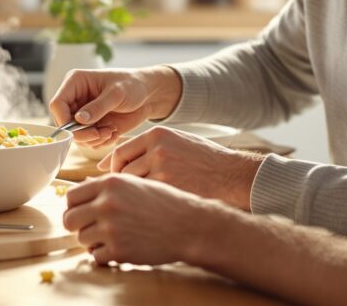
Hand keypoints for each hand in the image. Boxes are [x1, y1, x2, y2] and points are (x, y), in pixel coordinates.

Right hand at [48, 67, 181, 147]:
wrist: (149, 95)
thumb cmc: (133, 85)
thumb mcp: (117, 93)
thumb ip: (98, 107)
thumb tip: (79, 120)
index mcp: (75, 83)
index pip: (57, 104)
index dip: (64, 120)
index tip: (80, 130)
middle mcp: (75, 99)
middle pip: (64, 123)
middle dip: (82, 133)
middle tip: (101, 134)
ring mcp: (83, 114)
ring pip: (76, 136)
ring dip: (93, 139)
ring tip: (111, 131)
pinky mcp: (93, 126)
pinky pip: (89, 141)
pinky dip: (100, 141)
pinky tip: (113, 132)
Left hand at [63, 174, 230, 265]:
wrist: (189, 225)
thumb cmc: (165, 202)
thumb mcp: (135, 182)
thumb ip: (107, 185)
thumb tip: (81, 187)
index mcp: (110, 183)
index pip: (71, 195)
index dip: (74, 205)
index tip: (82, 211)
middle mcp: (107, 203)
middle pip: (69, 218)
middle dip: (77, 224)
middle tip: (90, 227)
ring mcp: (112, 228)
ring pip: (81, 238)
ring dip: (92, 240)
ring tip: (109, 237)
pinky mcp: (119, 250)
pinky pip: (96, 256)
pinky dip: (103, 255)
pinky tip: (116, 248)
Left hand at [99, 126, 264, 210]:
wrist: (233, 176)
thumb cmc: (204, 161)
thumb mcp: (176, 142)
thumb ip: (148, 147)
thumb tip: (114, 160)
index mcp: (157, 135)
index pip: (121, 152)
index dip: (114, 168)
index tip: (113, 180)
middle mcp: (157, 149)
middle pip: (123, 171)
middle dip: (122, 186)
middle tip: (126, 197)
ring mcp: (163, 169)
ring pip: (132, 187)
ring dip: (132, 197)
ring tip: (139, 204)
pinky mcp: (171, 188)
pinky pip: (146, 199)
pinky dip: (144, 206)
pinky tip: (151, 210)